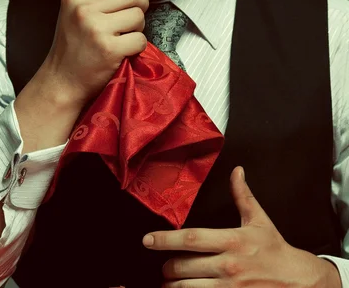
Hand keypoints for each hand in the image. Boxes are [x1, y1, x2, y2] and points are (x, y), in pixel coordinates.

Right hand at [42, 0, 148, 107]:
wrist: (61, 81)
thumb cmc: (71, 45)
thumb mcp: (73, 12)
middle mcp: (84, 8)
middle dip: (139, 4)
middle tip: (130, 17)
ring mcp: (96, 28)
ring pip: (139, 15)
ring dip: (136, 28)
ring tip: (119, 36)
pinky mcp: (109, 48)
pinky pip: (140, 38)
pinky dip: (136, 46)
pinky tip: (121, 52)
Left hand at [143, 166, 341, 286]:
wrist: (300, 282)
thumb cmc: (275, 250)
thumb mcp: (259, 220)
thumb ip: (242, 196)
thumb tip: (236, 171)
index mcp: (232, 241)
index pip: (191, 239)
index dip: (165, 239)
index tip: (147, 240)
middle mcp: (228, 266)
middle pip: (183, 266)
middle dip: (167, 267)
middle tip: (163, 265)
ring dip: (173, 286)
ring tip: (169, 282)